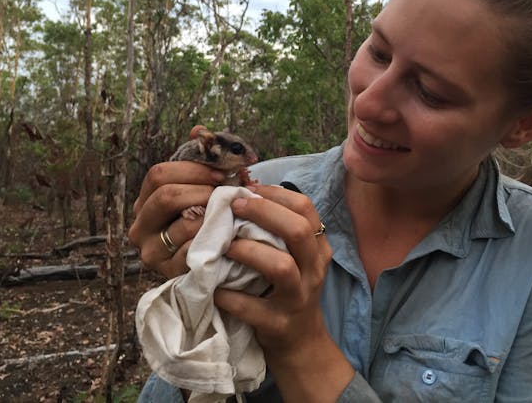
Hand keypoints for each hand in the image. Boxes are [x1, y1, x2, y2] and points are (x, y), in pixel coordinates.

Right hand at [128, 161, 225, 278]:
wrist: (202, 266)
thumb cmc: (200, 223)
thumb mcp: (192, 198)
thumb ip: (198, 177)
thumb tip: (212, 152)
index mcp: (144, 202)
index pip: (158, 175)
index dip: (192, 170)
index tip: (219, 175)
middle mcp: (140, 226)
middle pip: (166, 196)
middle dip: (202, 192)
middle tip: (224, 196)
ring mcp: (150, 251)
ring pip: (184, 224)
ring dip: (211, 217)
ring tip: (225, 216)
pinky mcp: (167, 271)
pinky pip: (194, 249)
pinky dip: (211, 240)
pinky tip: (221, 238)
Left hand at [215, 185, 352, 399]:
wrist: (301, 343)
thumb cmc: (289, 289)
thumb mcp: (295, 256)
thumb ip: (278, 229)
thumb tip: (245, 192)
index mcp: (317, 247)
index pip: (305, 208)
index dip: (275, 194)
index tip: (249, 189)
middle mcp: (313, 269)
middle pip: (297, 231)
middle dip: (263, 213)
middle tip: (234, 206)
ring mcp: (297, 298)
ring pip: (280, 266)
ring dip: (248, 251)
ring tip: (225, 246)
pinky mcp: (278, 324)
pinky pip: (251, 307)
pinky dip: (229, 296)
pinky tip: (214, 288)